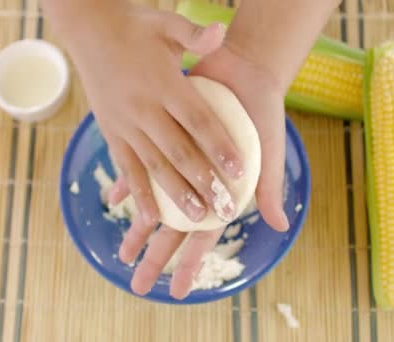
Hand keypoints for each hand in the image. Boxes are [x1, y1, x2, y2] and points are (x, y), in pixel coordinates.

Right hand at [48, 2, 243, 227]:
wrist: (88, 28)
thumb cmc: (136, 26)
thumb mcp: (168, 23)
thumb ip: (196, 35)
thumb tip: (221, 34)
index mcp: (164, 83)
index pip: (198, 120)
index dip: (219, 145)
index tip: (239, 170)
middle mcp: (144, 108)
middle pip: (179, 150)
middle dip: (203, 181)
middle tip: (225, 208)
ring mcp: (125, 123)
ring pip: (154, 165)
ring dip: (176, 194)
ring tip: (196, 218)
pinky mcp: (111, 132)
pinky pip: (126, 167)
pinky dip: (138, 193)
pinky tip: (151, 216)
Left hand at [112, 42, 289, 299]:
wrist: (244, 70)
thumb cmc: (263, 114)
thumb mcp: (269, 152)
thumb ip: (268, 188)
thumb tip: (279, 226)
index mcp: (223, 194)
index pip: (204, 236)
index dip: (190, 263)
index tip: (177, 291)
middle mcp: (199, 185)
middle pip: (174, 229)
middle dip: (156, 256)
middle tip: (137, 283)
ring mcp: (181, 166)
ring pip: (156, 205)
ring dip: (139, 228)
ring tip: (121, 252)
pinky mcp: (166, 142)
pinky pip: (143, 166)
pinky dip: (130, 182)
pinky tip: (114, 198)